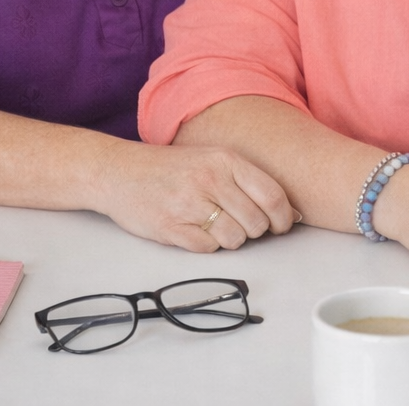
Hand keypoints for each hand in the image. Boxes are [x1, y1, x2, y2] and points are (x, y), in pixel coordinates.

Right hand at [90, 141, 296, 252]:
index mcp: (225, 159)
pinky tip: (193, 229)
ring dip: (230, 239)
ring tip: (212, 224)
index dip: (283, 218)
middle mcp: (210, 179)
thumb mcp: (212, 159)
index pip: (273, 196)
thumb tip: (289, 213)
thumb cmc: (171, 167)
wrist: (119, 171)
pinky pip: (208, 249)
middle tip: (238, 223)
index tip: (281, 225)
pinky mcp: (171, 227)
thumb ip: (248, 181)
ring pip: (235, 239)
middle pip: (257, 223)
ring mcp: (189, 203)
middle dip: (253, 230)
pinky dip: (206, 245)